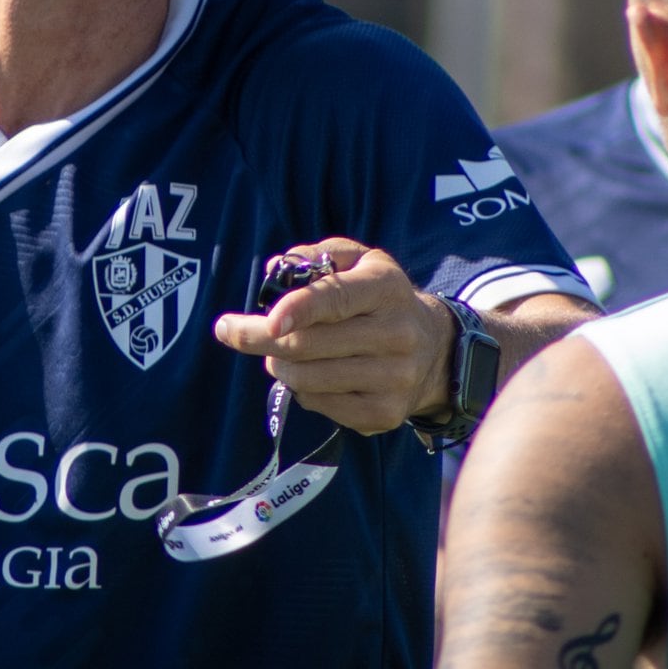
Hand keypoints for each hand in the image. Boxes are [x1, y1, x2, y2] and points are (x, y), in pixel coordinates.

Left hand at [212, 237, 456, 435]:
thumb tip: (275, 269)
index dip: (299, 309)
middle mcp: (397, 334)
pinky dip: (301, 390)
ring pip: (308, 379)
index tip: (267, 319)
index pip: (337, 299)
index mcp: (387, 288)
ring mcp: (394, 378)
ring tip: (279, 352)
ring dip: (279, 365)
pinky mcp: (386, 413)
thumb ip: (319, 255)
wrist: (434, 350)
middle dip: (260, 338)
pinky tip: (309, 375)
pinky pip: (320, 405)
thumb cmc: (379, 298)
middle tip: (233, 331)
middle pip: (310, 345)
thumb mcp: (360, 261)